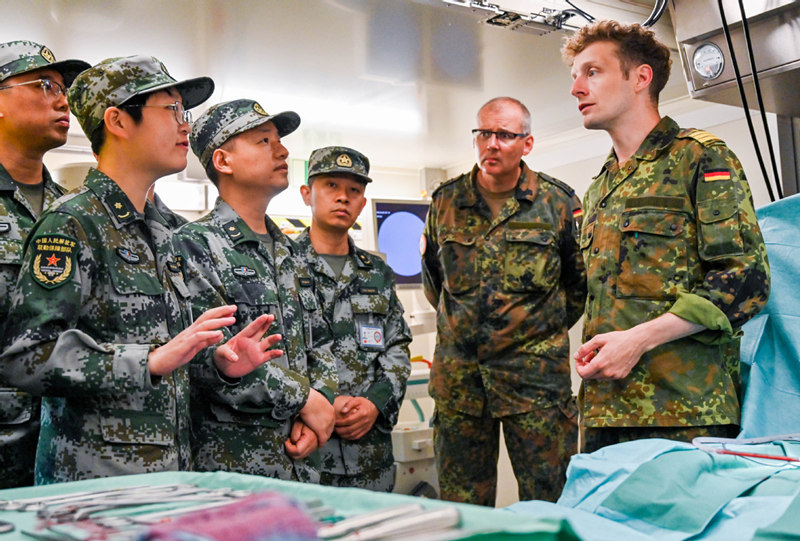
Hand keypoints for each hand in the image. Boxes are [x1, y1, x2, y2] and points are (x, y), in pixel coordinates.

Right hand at [148, 305, 236, 375]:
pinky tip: (219, 333)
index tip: (231, 311)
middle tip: (234, 308)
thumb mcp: (195, 347)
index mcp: (193, 331)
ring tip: (231, 319)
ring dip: (219, 321)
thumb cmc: (175, 355)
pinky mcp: (184, 345)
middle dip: (221, 311)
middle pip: (207, 317)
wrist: (157, 362)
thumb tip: (220, 334)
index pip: (207, 318)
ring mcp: (187, 336)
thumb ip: (207, 341)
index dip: (219, 313)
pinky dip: (209, 334)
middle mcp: (190, 330)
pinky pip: (198, 337)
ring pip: (204, 325)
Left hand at [214, 314, 283, 377]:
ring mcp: (256, 350)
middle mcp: (250, 342)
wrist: (225, 369)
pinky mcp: (259, 359)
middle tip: (272, 316)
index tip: (265, 315)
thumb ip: (227, 353)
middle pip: (260, 331)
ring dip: (272, 339)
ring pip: (266, 342)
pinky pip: (269, 355)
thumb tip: (235, 358)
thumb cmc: (221, 357)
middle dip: (266, 324)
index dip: (258, 322)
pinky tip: (280, 352)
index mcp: (241, 337)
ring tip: (279, 336)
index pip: (251, 328)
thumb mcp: (220, 353)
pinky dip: (275, 354)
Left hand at [285, 419, 319, 459]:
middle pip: (299, 456)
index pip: (297, 451)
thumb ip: (294, 435)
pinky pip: (305, 452)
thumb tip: (292, 443)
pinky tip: (297, 442)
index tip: (286, 441)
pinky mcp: (315, 446)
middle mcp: (314, 445)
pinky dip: (299, 450)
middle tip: (288, 442)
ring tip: (293, 440)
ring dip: (295, 451)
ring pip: (302, 456)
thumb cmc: (308, 416)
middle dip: (290, 451)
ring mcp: (316, 446)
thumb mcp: (298, 423)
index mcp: (310, 439)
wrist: (319, 414)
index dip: (289, 448)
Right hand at [299, 389, 334, 446]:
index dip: (327, 425)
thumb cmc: (309, 397)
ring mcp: (327, 424)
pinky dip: (321, 443)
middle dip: (326, 433)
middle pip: (331, 428)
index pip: (331, 420)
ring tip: (320, 442)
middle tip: (322, 437)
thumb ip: (319, 403)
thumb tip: (315, 402)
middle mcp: (332, 417)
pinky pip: (323, 439)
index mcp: (331, 409)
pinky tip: (319, 445)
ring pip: (327, 434)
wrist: (307, 399)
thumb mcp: (318, 399)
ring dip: (324, 438)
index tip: (323, 428)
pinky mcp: (321, 430)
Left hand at [334, 396, 378, 440]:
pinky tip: (345, 435)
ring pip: (353, 434)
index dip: (341, 422)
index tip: (335, 422)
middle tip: (335, 429)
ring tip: (338, 432)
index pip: (349, 420)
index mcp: (362, 413)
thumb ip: (349, 404)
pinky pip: (357, 436)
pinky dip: (350, 437)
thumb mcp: (357, 400)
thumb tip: (342, 411)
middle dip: (341, 430)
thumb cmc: (365, 403)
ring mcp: (366, 427)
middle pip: (350, 429)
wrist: (375, 407)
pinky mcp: (366, 430)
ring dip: (344, 435)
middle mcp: (365, 421)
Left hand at [575, 313, 704, 379]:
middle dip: (585, 366)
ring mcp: (615, 375)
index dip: (578, 367)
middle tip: (589, 355)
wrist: (637, 342)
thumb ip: (585, 348)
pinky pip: (607, 376)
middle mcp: (608, 372)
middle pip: (589, 376)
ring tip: (598, 355)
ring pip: (598, 376)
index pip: (583, 374)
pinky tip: (607, 359)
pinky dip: (603, 369)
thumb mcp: (598, 339)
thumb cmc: (618, 338)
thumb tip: (576, 356)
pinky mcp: (621, 375)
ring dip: (594, 368)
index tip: (579, 359)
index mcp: (601, 363)